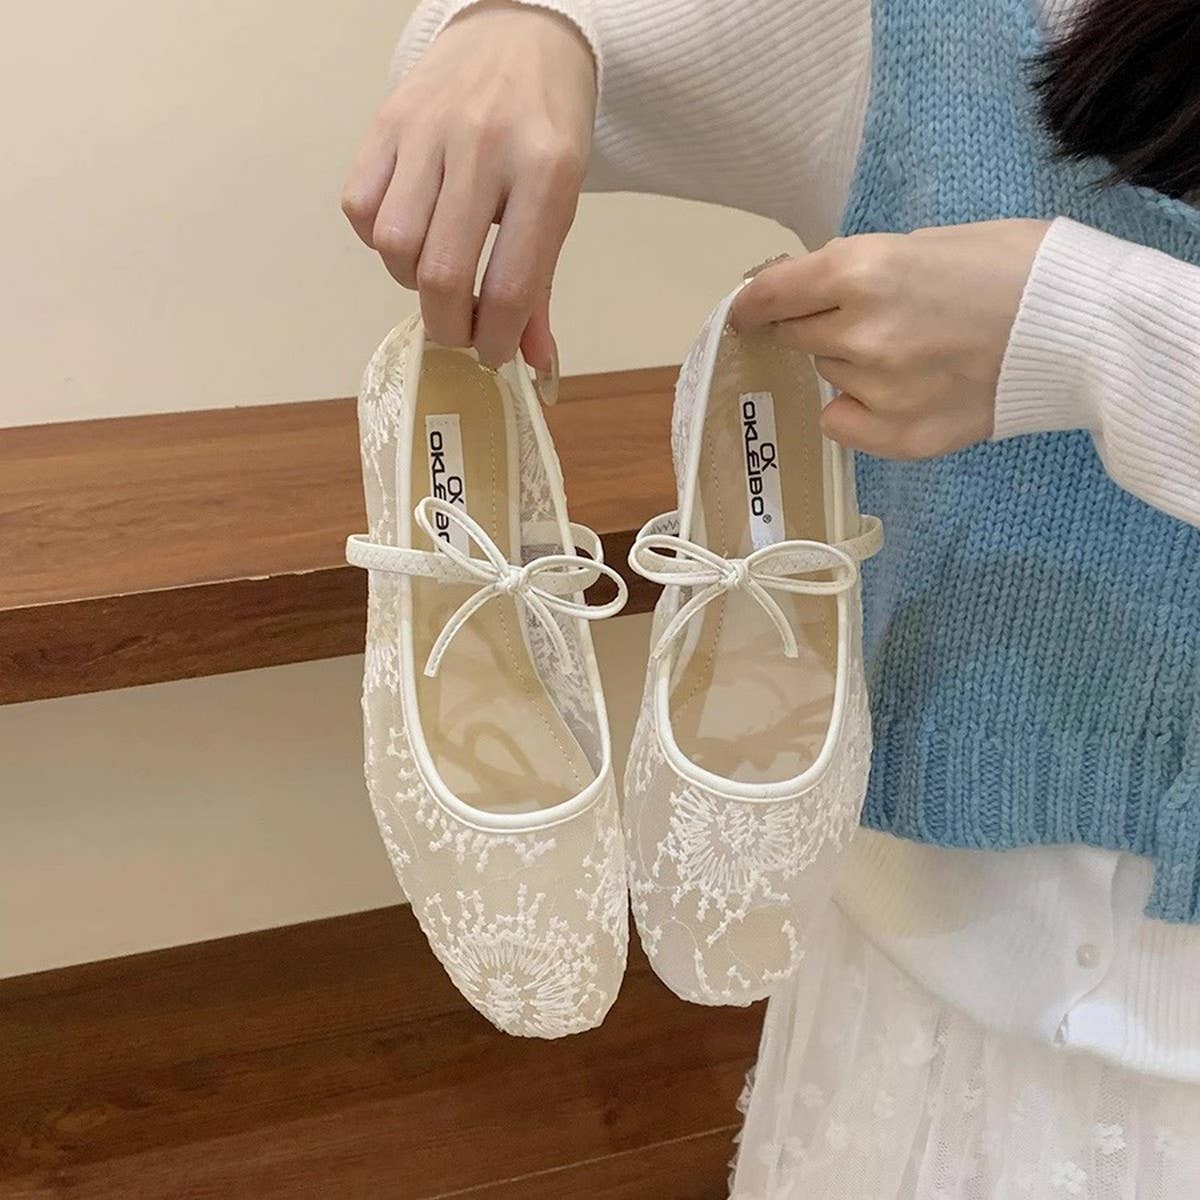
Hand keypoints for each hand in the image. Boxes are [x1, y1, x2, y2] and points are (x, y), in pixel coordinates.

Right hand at [341, 2, 596, 369]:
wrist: (521, 32)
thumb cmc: (547, 129)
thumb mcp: (562, 202)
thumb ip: (541, 284)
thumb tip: (534, 362)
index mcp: (546, 172)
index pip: (509, 286)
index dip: (494, 339)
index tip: (491, 353)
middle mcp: (484, 145)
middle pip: (441, 274)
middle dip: (448, 325)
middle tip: (459, 328)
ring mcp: (429, 129)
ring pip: (392, 245)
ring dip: (410, 282)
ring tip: (435, 273)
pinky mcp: (386, 120)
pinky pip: (360, 208)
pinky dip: (377, 241)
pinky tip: (409, 232)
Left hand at [730, 220, 1050, 458]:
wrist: (1083, 329)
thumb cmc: (1014, 266)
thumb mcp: (925, 242)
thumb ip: (858, 269)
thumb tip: (807, 290)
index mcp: (862, 270)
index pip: (771, 294)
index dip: (752, 304)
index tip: (744, 312)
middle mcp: (859, 333)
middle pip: (796, 336)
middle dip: (812, 326)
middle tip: (855, 319)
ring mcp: (878, 390)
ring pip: (827, 375)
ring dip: (846, 363)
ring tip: (906, 350)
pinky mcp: (901, 436)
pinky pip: (842, 424)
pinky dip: (855, 409)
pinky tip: (894, 394)